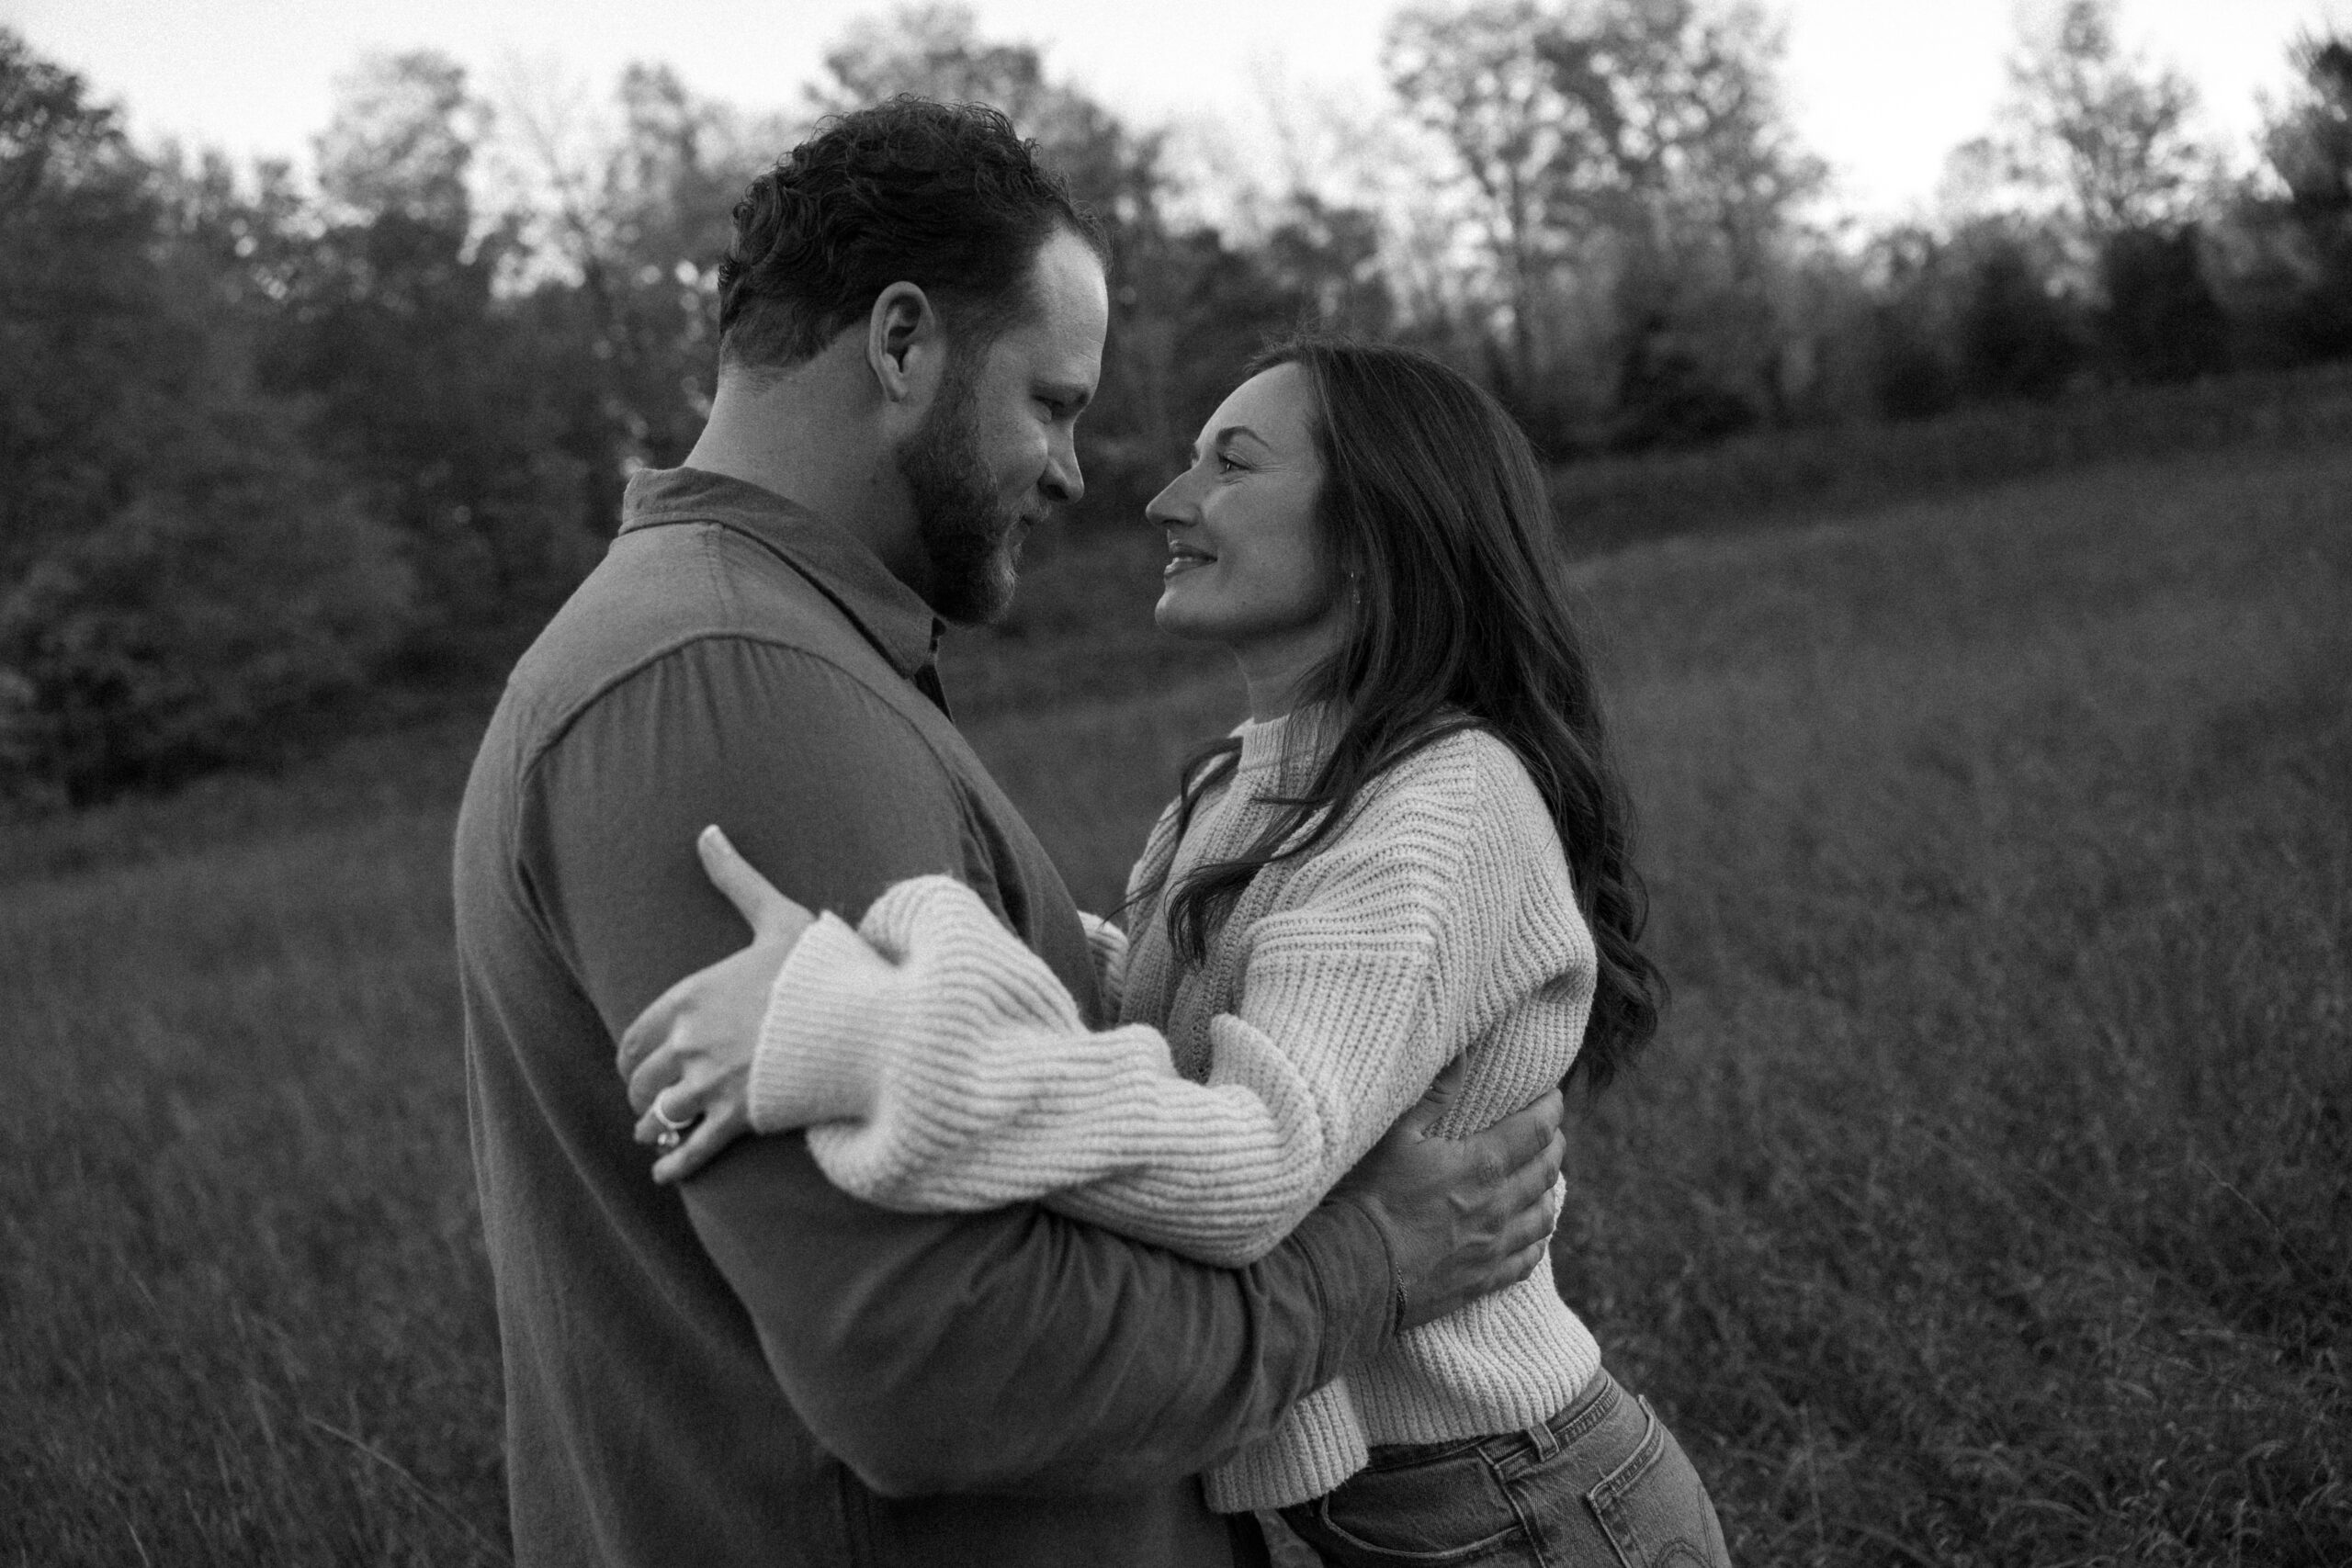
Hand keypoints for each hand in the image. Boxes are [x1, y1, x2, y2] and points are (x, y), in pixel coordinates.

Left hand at [617, 825, 817, 1182]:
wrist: (861, 1018)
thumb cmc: (820, 967)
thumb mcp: (776, 916)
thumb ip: (735, 879)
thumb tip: (708, 831)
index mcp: (691, 996)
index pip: (633, 1037)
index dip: (630, 1056)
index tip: (636, 1064)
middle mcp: (690, 1042)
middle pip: (640, 1081)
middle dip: (640, 1094)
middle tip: (647, 1102)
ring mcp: (712, 1082)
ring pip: (658, 1117)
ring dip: (651, 1129)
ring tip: (653, 1137)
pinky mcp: (740, 1116)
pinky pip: (691, 1150)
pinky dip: (673, 1167)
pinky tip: (663, 1175)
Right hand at [1330, 1059, 1566, 1332]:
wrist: (1354, 1271)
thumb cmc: (1368, 1196)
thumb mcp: (1394, 1134)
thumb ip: (1434, 1094)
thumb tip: (1462, 1053)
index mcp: (1481, 1165)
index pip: (1536, 1131)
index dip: (1550, 1110)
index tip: (1553, 1096)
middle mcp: (1499, 1206)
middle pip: (1546, 1171)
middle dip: (1553, 1146)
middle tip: (1551, 1132)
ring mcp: (1493, 1247)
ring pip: (1543, 1216)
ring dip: (1548, 1191)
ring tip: (1544, 1179)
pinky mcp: (1481, 1280)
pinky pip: (1527, 1260)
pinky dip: (1536, 1240)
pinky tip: (1532, 1233)